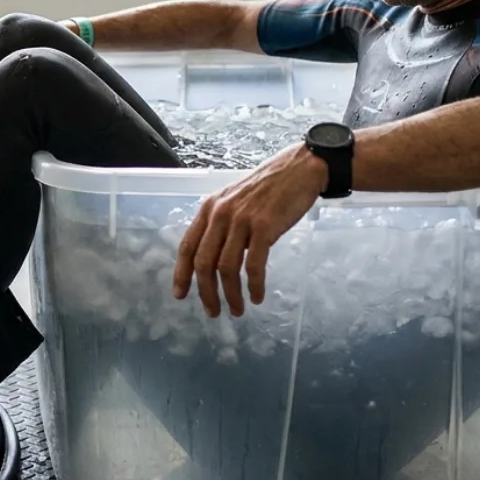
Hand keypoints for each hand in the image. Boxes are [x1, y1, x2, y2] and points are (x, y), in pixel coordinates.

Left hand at [172, 143, 328, 317]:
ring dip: (231, 295)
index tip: (180, 295)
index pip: (188, 246)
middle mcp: (220, 214)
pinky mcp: (264, 227)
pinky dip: (254, 285)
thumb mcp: (235, 200)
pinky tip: (257, 297)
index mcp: (209, 208)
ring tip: (237, 310)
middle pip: (204, 262)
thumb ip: (223, 225)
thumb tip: (217, 257)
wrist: (299, 168)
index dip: (182, 274)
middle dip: (206, 292)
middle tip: (213, 312)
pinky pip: (254, 265)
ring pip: (227, 268)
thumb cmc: (269, 187)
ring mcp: (242, 220)